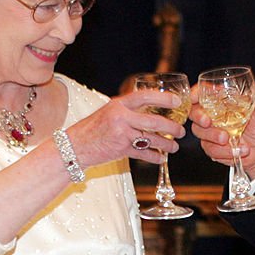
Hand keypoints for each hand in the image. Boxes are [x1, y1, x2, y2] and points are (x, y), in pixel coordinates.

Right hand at [67, 90, 185, 166]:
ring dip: (166, 144)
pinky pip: (144, 153)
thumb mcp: (108, 112)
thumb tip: (151, 110)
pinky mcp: (121, 149)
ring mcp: (121, 134)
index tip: (176, 102)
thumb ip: (127, 110)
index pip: (145, 96)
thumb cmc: (93, 129)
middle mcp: (121, 117)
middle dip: (171, 127)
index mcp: (118, 104)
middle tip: (181, 131)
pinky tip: (161, 158)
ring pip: (151, 139)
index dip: (163, 98)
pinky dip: (155, 157)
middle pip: (154, 121)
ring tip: (174, 147)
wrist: (74, 146)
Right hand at [190, 78, 254, 175]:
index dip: (194, 93)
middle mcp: (213, 114)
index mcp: (222, 101)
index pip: (202, 93)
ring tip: (231, 140)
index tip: (195, 96)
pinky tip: (239, 150)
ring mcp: (211, 131)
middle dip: (199, 117)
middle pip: (194, 112)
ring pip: (200, 132)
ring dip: (214, 136)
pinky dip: (225, 151)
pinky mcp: (212, 147)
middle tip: (208, 122)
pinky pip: (210, 150)